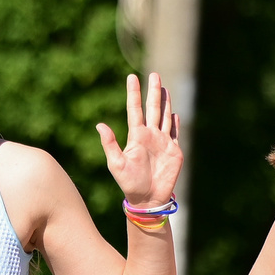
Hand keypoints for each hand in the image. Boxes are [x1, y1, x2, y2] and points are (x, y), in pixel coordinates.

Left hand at [97, 72, 182, 208]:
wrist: (147, 199)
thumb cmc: (129, 183)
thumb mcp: (116, 164)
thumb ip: (109, 144)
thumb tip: (99, 125)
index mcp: (136, 136)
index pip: (135, 110)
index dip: (134, 94)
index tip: (132, 77)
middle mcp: (150, 136)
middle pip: (153, 109)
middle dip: (153, 92)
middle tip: (154, 75)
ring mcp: (163, 142)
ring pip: (165, 117)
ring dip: (165, 102)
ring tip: (164, 87)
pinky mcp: (174, 151)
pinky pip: (175, 133)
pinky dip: (175, 122)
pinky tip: (175, 113)